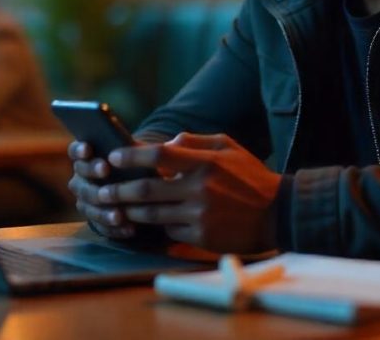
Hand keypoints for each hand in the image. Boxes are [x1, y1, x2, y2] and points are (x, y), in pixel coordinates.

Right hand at [67, 141, 136, 239]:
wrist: (143, 193)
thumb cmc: (137, 167)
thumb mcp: (136, 156)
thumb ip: (132, 151)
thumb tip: (141, 149)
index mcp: (87, 159)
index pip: (75, 152)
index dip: (79, 150)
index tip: (88, 148)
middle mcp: (81, 180)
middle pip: (80, 179)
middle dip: (91, 174)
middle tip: (105, 170)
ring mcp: (86, 202)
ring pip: (88, 206)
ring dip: (103, 210)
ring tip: (119, 214)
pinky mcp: (96, 221)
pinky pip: (101, 227)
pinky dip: (115, 229)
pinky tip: (129, 229)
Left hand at [96, 132, 281, 252]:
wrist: (277, 212)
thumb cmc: (250, 176)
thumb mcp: (228, 147)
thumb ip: (195, 142)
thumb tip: (167, 143)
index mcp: (204, 162)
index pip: (158, 156)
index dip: (131, 157)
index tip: (113, 157)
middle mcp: (199, 189)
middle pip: (146, 191)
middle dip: (119, 190)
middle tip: (102, 189)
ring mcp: (199, 215)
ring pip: (152, 215)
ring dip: (130, 211)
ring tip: (116, 207)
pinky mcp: (201, 236)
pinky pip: (168, 231)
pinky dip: (155, 226)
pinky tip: (145, 223)